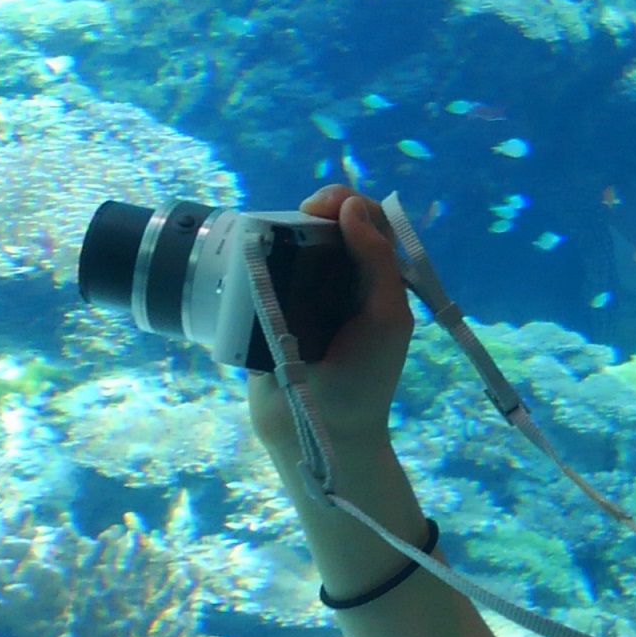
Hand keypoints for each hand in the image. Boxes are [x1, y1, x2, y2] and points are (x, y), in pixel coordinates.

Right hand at [243, 185, 418, 479]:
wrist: (319, 432)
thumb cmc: (364, 377)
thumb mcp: (386, 317)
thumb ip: (378, 261)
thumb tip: (351, 207)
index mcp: (373, 279)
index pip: (366, 222)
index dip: (348, 204)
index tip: (325, 209)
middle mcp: (337, 280)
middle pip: (325, 226)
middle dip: (314, 211)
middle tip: (301, 214)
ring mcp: (299, 294)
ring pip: (289, 244)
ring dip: (281, 230)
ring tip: (273, 232)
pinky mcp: (263, 311)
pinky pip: (258, 273)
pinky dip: (254, 258)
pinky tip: (249, 251)